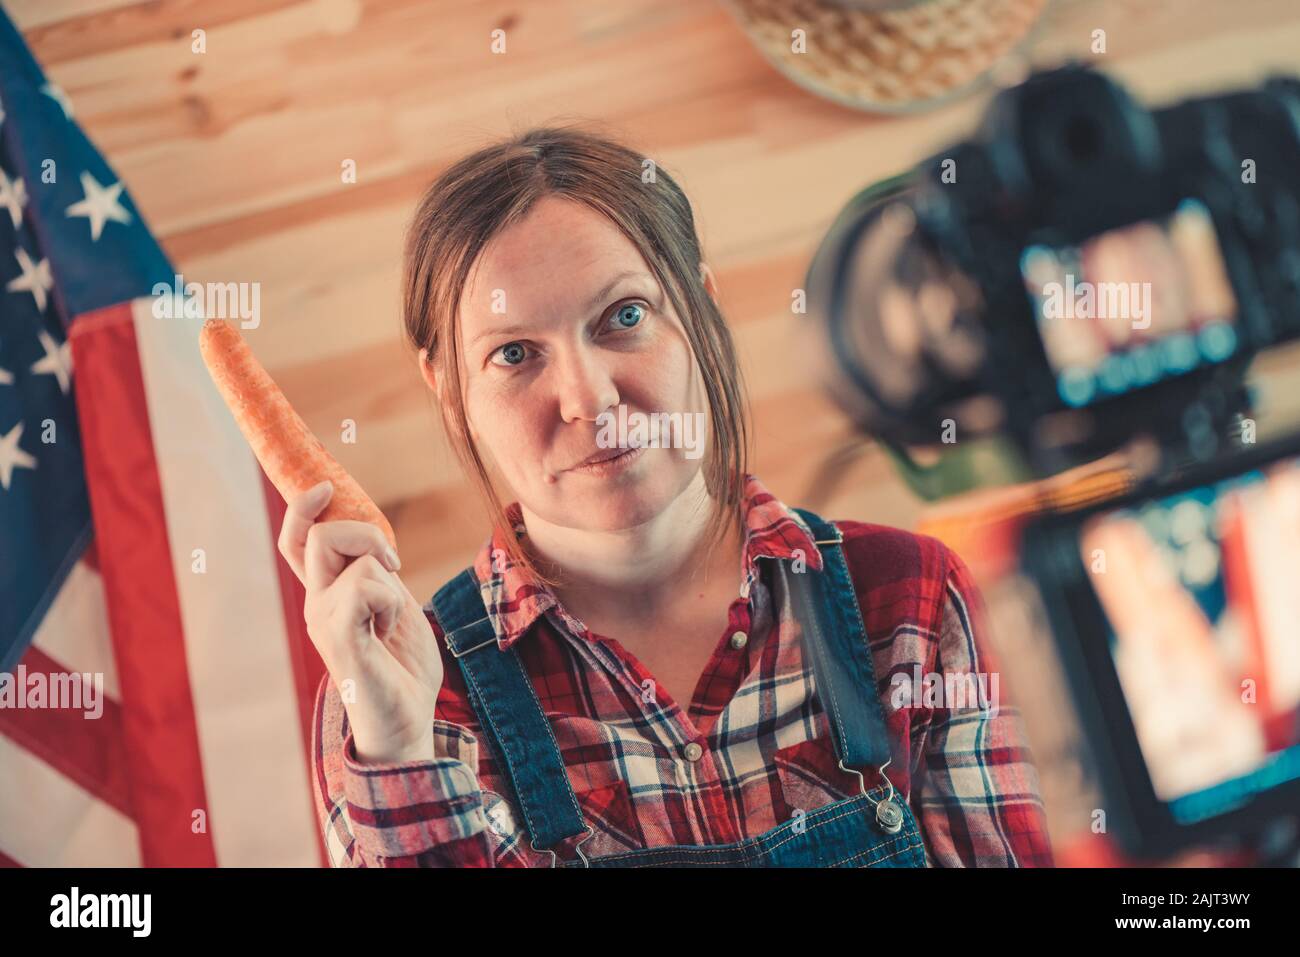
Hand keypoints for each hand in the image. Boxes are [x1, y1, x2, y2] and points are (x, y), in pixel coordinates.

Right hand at [278, 481, 443, 763]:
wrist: (405, 721)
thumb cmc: (402, 668)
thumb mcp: (393, 605)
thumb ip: (377, 574)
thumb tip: (377, 544)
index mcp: (328, 595)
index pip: (297, 541)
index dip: (303, 508)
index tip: (324, 487)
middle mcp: (317, 603)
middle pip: (321, 535)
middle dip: (367, 534)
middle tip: (394, 568)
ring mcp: (324, 620)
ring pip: (354, 559)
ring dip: (388, 580)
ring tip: (391, 617)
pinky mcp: (339, 637)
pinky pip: (364, 587)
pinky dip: (388, 601)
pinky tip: (388, 629)